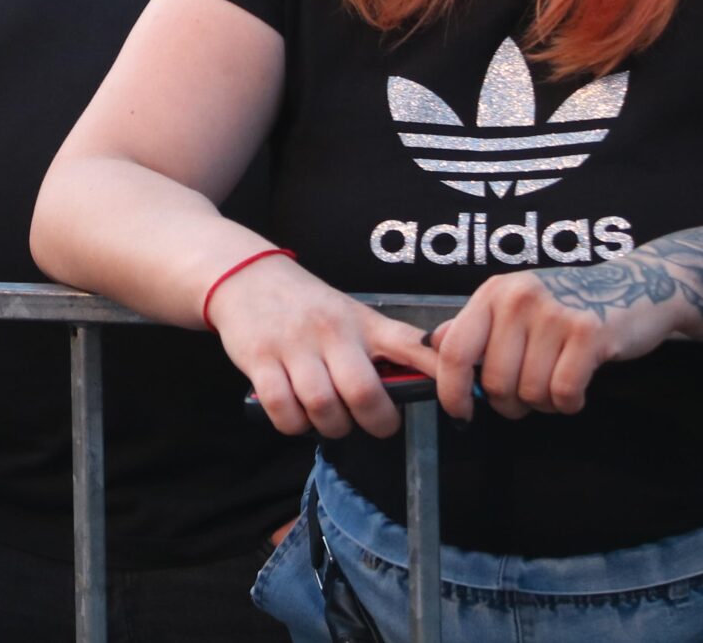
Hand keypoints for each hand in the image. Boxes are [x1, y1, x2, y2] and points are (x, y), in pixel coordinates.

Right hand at [205, 254, 438, 438]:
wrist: (243, 275)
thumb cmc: (305, 304)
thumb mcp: (349, 314)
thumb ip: (382, 346)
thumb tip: (420, 384)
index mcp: (362, 321)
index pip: (412, 344)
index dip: (440, 374)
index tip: (458, 402)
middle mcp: (331, 332)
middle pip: (364, 393)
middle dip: (375, 422)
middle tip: (373, 424)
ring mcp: (293, 346)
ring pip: (323, 407)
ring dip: (332, 427)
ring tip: (332, 421)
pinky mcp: (260, 360)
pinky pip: (283, 410)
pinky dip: (295, 425)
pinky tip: (298, 417)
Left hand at [431, 261, 681, 423]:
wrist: (638, 285)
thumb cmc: (570, 303)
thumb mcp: (517, 305)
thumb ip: (478, 326)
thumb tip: (435, 344)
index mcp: (493, 293)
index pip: (454, 349)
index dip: (451, 390)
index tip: (460, 412)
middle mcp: (518, 298)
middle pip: (494, 382)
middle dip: (510, 402)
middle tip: (530, 394)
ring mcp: (554, 313)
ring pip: (530, 392)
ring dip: (544, 403)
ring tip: (557, 382)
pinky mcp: (589, 333)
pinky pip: (563, 393)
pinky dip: (569, 403)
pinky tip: (577, 388)